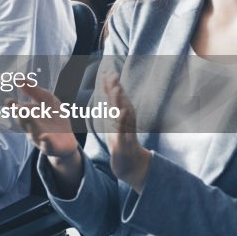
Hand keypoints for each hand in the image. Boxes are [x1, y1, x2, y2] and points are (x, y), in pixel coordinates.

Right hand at [10, 83, 78, 159]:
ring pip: (33, 132)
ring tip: (27, 116)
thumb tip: (19, 79)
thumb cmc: (54, 117)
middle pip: (24, 121)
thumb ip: (34, 91)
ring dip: (30, 124)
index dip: (13, 106)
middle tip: (18, 106)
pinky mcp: (51, 146)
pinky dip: (45, 142)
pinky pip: (47, 145)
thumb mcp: (47, 101)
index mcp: (29, 115)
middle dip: (21, 114)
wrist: (66, 141)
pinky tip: (45, 137)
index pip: (19, 110)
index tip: (9, 101)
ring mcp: (40, 137)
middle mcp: (31, 127)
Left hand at [103, 73, 151, 191]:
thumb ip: (113, 108)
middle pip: (120, 102)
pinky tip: (122, 112)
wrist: (129, 165)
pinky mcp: (126, 142)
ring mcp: (126, 131)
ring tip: (116, 89)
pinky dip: (123, 121)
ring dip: (119, 101)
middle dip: (116, 88)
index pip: (115, 98)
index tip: (107, 71)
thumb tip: (110, 91)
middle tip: (113, 74)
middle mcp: (125, 121)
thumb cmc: (121, 141)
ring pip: (123, 114)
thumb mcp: (114, 123)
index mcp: (120, 116)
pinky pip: (125, 130)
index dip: (111, 85)